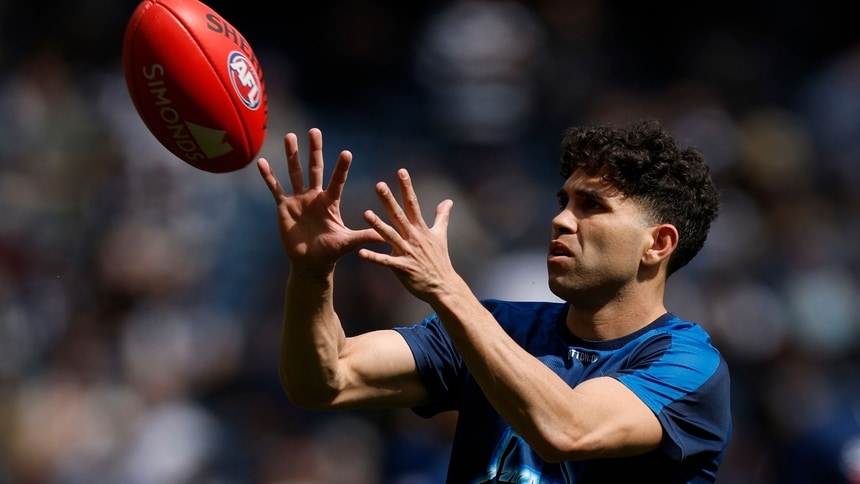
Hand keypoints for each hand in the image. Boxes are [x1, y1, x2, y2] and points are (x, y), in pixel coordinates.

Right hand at [258, 128, 383, 269]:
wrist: (310, 263)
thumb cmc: (331, 252)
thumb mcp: (348, 243)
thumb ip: (364, 237)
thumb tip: (386, 236)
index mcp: (330, 202)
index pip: (336, 181)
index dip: (341, 168)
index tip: (347, 152)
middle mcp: (315, 196)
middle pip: (315, 168)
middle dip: (315, 150)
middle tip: (315, 131)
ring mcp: (299, 199)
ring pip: (295, 173)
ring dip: (292, 155)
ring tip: (290, 136)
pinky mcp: (284, 207)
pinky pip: (276, 188)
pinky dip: (269, 176)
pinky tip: (262, 162)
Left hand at [358, 168, 458, 301]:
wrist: (442, 286)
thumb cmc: (440, 260)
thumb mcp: (441, 236)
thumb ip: (441, 217)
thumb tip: (448, 200)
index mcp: (420, 229)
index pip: (413, 203)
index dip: (406, 187)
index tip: (401, 171)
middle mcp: (413, 237)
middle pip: (399, 215)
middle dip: (389, 200)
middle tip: (379, 185)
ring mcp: (408, 252)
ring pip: (390, 236)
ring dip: (378, 225)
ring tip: (365, 213)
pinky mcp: (402, 268)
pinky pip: (385, 262)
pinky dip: (374, 258)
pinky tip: (361, 253)